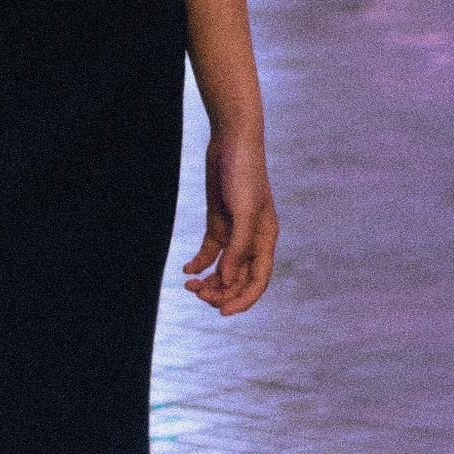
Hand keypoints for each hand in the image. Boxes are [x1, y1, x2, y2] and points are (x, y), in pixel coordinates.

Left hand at [183, 135, 276, 315]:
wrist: (232, 141)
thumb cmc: (244, 174)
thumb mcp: (244, 212)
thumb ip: (239, 247)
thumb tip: (229, 279)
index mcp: (265, 240)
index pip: (258, 280)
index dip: (243, 300)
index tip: (222, 312)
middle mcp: (252, 240)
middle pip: (239, 279)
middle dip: (220, 292)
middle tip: (198, 294)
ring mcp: (234, 232)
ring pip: (224, 269)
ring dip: (209, 281)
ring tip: (190, 285)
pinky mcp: (219, 222)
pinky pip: (210, 253)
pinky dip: (199, 264)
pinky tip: (187, 270)